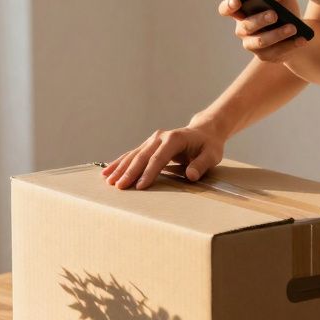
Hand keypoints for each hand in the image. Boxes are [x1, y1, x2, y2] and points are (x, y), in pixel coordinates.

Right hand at [102, 123, 225, 189]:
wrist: (204, 132)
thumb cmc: (209, 146)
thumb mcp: (212, 155)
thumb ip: (201, 165)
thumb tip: (190, 175)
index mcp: (174, 139)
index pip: (159, 158)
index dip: (149, 172)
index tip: (140, 186)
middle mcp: (160, 137)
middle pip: (142, 156)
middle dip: (130, 172)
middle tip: (119, 187)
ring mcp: (152, 139)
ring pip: (133, 154)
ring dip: (120, 168)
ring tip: (108, 181)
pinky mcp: (148, 144)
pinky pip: (132, 154)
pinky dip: (120, 163)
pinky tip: (108, 171)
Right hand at [219, 0, 308, 63]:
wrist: (298, 30)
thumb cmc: (284, 8)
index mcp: (242, 11)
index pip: (227, 9)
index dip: (228, 6)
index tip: (236, 1)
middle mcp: (243, 30)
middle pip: (246, 26)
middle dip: (260, 20)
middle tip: (274, 14)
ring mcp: (253, 45)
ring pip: (261, 42)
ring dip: (277, 35)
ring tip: (293, 27)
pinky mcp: (266, 56)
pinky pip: (277, 52)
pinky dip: (291, 45)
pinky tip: (302, 39)